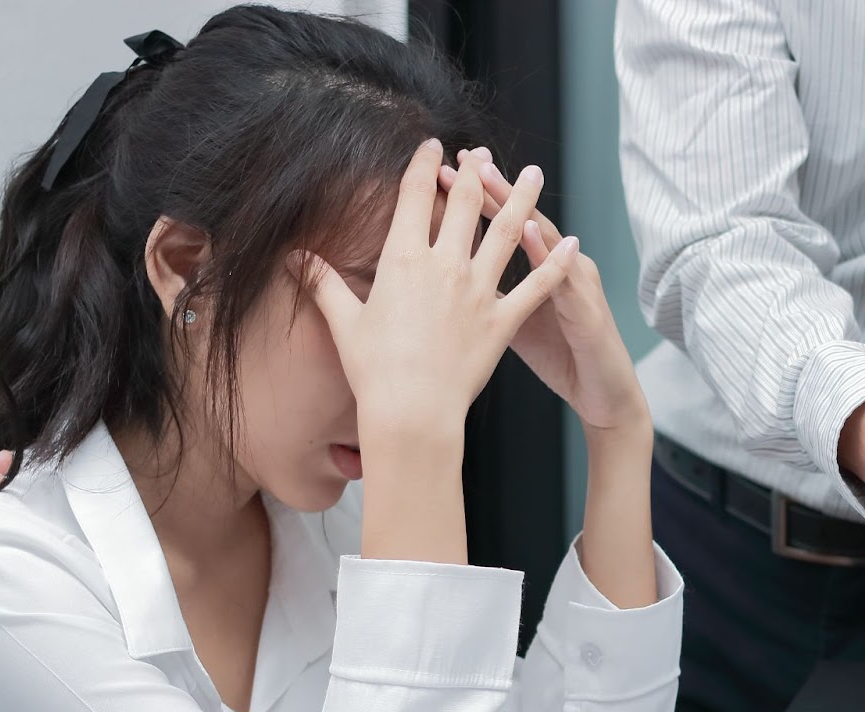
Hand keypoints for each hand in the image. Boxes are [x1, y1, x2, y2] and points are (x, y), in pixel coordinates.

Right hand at [295, 139, 578, 433]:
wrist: (411, 412)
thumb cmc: (374, 371)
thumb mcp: (344, 322)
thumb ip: (322, 282)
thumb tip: (293, 256)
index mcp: (403, 260)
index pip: (414, 196)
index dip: (424, 165)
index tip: (432, 146)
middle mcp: (444, 266)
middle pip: (463, 204)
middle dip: (473, 172)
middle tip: (483, 153)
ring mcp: (478, 292)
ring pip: (506, 232)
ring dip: (521, 198)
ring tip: (533, 173)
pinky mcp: (503, 321)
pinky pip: (537, 286)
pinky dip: (556, 263)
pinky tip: (572, 242)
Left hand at [440, 147, 648, 432]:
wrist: (604, 395)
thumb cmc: (561, 356)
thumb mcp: (514, 322)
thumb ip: (485, 295)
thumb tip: (443, 283)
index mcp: (538, 267)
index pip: (501, 226)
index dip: (473, 199)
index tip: (442, 172)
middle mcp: (560, 265)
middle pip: (520, 219)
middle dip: (491, 187)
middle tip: (463, 157)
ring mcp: (575, 283)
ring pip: (544, 236)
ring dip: (517, 206)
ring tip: (491, 178)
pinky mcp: (586, 309)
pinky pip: (563, 278)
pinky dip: (547, 252)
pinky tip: (531, 231)